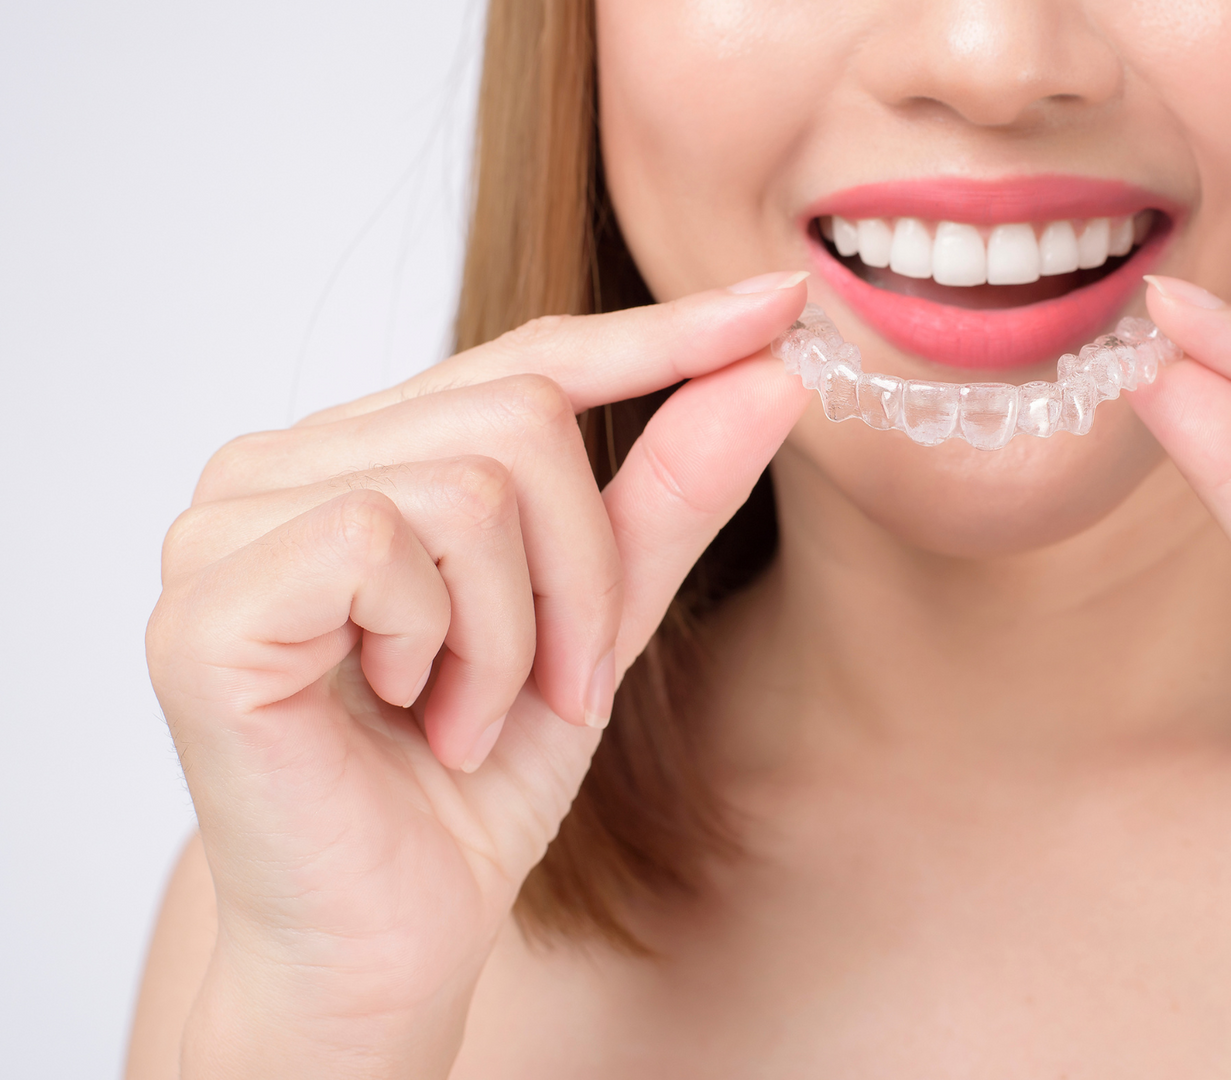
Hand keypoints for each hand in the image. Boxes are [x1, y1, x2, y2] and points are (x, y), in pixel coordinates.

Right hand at [146, 272, 811, 1078]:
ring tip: (473, 714)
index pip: (525, 360)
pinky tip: (415, 715)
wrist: (392, 936)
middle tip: (563, 684)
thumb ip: (667, 496)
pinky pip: (389, 542)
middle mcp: (278, 464)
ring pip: (472, 481)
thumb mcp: (599, 621)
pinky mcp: (207, 599)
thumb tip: (770, 369)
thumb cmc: (473, 782)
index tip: (779, 303)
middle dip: (585, 570)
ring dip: (519, 631)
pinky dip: (446, 648)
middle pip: (519, 413)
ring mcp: (224, 523)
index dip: (657, 335)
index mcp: (361, 455)